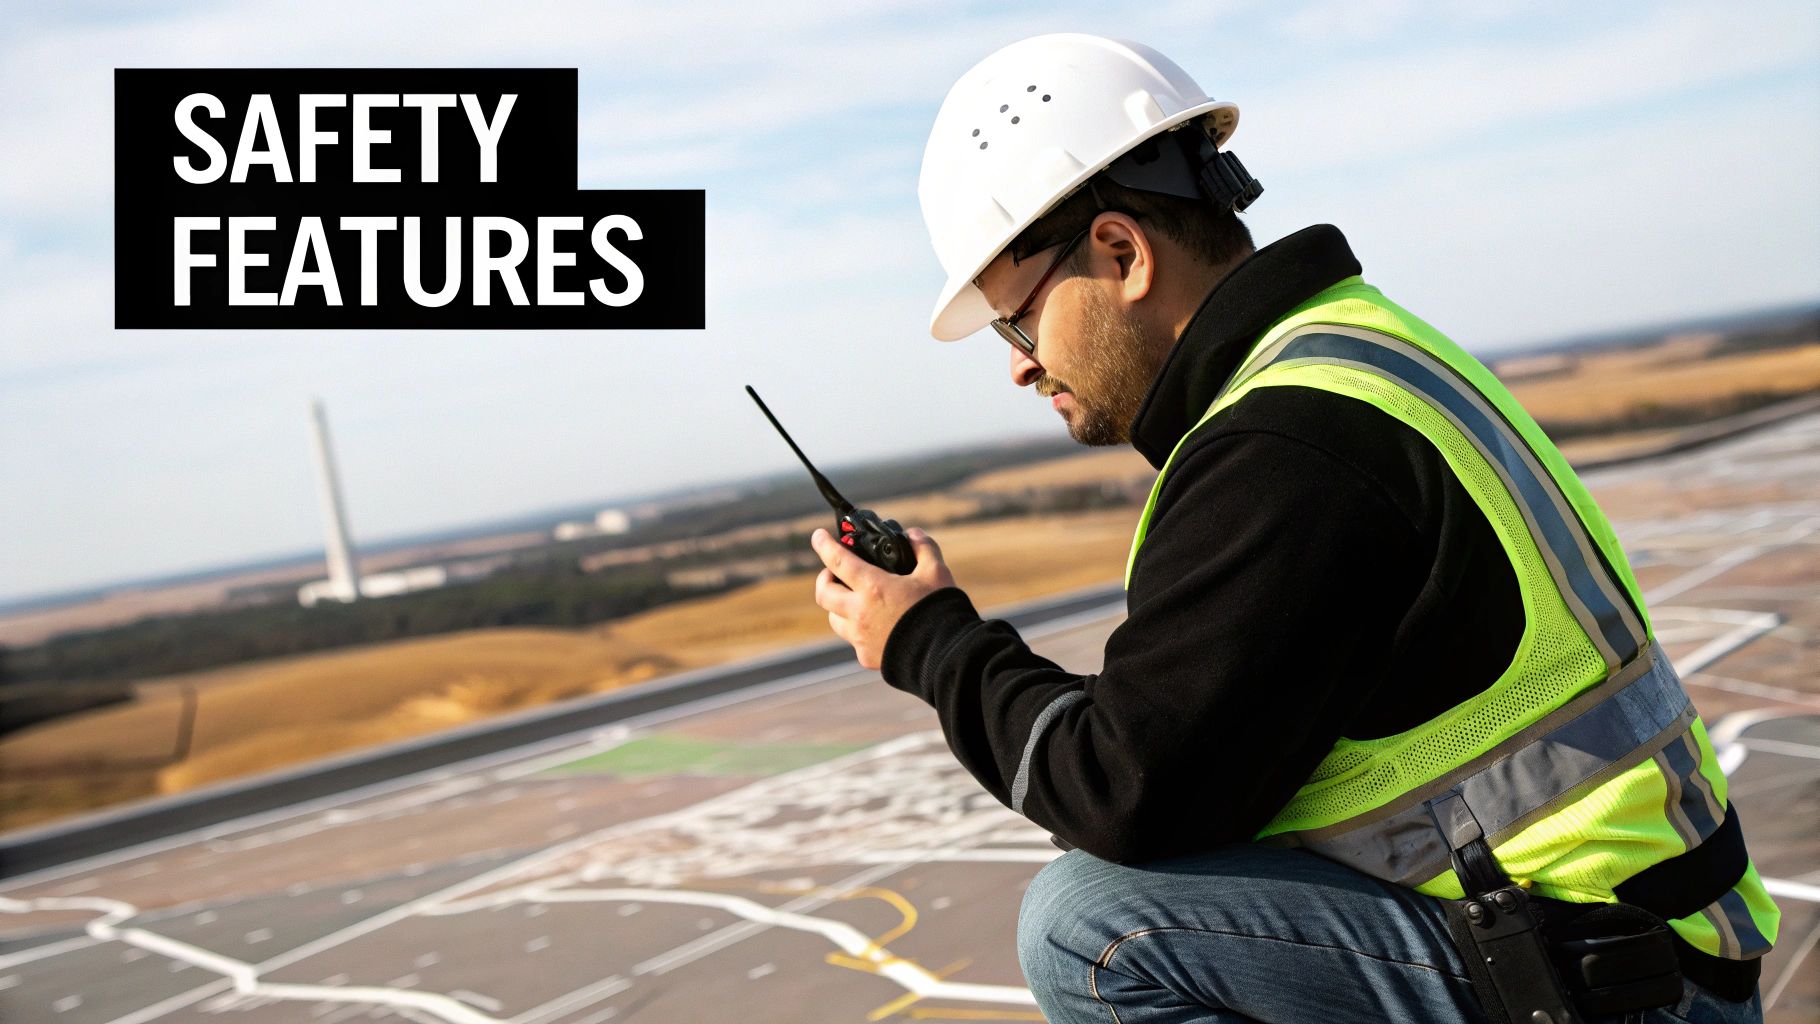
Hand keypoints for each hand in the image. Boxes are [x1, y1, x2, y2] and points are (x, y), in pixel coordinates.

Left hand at [811, 526, 955, 670]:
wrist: (946, 657)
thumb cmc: (940, 611)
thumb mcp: (936, 572)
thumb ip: (923, 548)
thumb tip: (913, 535)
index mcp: (873, 587)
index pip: (838, 560)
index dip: (824, 545)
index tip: (818, 536)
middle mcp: (859, 612)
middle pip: (823, 593)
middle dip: (824, 578)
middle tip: (834, 572)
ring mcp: (860, 637)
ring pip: (834, 618)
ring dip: (838, 605)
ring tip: (854, 599)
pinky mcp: (866, 657)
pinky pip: (853, 639)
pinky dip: (858, 628)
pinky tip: (874, 624)